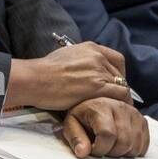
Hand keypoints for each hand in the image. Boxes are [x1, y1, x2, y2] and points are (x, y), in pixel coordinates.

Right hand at [8, 41, 129, 109]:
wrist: (36, 79)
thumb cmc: (44, 71)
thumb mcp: (66, 55)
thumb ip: (81, 60)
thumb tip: (86, 69)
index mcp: (91, 48)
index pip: (116, 59)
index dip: (119, 72)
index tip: (116, 82)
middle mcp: (98, 57)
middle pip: (119, 74)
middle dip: (119, 87)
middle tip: (116, 99)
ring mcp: (98, 72)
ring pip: (122, 85)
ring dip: (121, 98)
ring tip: (118, 108)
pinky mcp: (97, 87)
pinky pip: (120, 95)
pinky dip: (122, 103)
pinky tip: (117, 110)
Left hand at [56, 97, 148, 158]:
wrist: (95, 103)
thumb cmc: (83, 115)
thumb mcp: (71, 124)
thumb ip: (75, 138)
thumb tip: (83, 152)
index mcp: (101, 106)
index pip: (108, 134)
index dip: (100, 149)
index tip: (93, 150)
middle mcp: (121, 107)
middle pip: (124, 142)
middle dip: (111, 152)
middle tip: (102, 148)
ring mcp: (134, 114)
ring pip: (135, 145)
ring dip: (122, 152)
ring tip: (111, 145)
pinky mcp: (143, 121)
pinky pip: (143, 145)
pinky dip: (133, 150)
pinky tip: (121, 144)